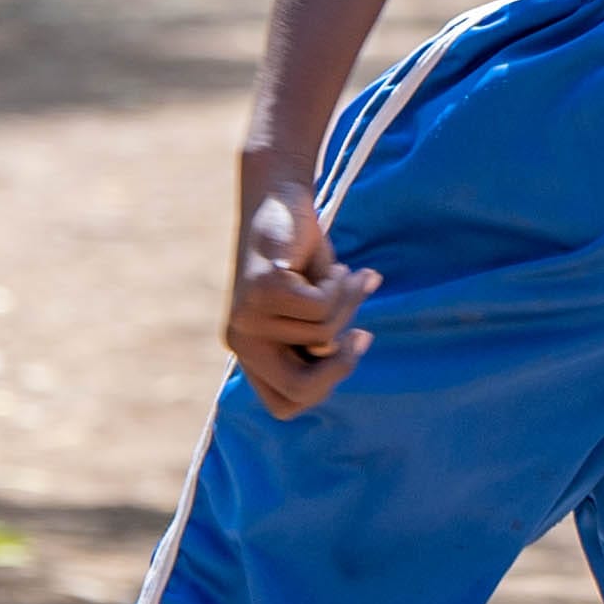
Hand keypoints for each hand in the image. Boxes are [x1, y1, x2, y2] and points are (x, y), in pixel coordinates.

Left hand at [225, 179, 378, 418]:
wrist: (278, 198)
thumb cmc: (299, 257)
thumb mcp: (311, 309)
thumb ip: (318, 338)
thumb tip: (335, 352)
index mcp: (249, 352)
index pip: (285, 405)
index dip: (326, 385)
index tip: (351, 346)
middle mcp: (241, 340)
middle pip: (302, 389)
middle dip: (343, 364)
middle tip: (363, 334)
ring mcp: (249, 317)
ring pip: (324, 337)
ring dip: (348, 304)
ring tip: (348, 276)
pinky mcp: (264, 289)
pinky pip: (322, 309)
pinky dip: (341, 286)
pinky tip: (333, 266)